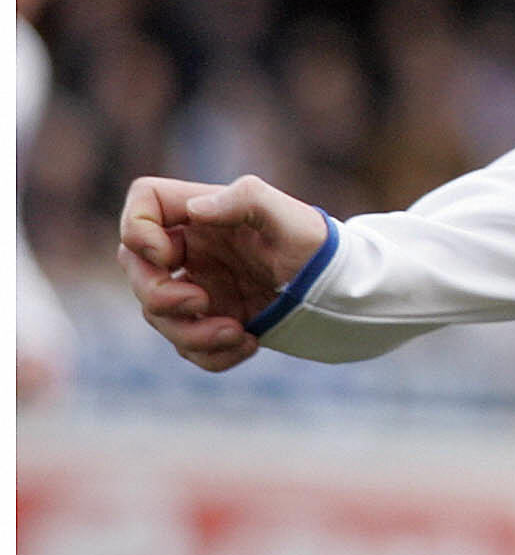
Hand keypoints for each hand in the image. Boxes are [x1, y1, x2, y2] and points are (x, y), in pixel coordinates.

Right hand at [118, 175, 330, 371]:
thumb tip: (194, 210)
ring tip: (239, 333)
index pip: (142, 203)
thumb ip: (245, 200)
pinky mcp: (210, 321)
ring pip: (157, 316)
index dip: (137, 231)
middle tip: (202, 302)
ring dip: (191, 334)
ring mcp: (196, 286)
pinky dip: (212, 354)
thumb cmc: (314, 243)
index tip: (170, 255)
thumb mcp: (288, 216)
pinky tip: (250, 343)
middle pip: (136, 270)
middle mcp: (191, 249)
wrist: (338, 288)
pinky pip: (188, 347)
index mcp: (201, 213)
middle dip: (159, 295)